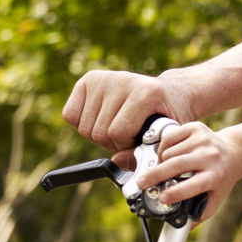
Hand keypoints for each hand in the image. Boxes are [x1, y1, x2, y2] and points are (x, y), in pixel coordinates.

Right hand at [62, 70, 195, 168]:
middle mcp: (123, 81)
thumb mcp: (165, 135)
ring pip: (84, 127)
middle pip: (98, 132)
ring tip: (118, 126)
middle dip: (112, 143)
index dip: (125, 145)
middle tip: (128, 134)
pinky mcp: (89, 79)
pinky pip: (70, 115)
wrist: (170, 91)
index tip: (138, 139)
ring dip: (98, 136)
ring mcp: (104, 78)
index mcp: (146, 93)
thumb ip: (144, 153)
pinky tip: (102, 119)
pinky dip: (82, 124)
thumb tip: (117, 162)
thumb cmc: (168, 115)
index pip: (117, 133)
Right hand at [137, 122, 241, 221]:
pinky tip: (166, 154)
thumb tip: (181, 230)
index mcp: (216, 176)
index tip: (161, 198)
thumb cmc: (221, 177)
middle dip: (155, 175)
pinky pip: (170, 137)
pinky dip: (163, 147)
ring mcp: (203, 140)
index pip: (195, 185)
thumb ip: (199, 214)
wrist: (234, 152)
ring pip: (169, 152)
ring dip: (160, 162)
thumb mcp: (215, 198)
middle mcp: (210, 156)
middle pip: (177, 165)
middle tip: (142, 183)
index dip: (176, 192)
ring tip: (161, 169)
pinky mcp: (197, 128)